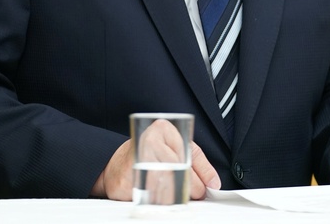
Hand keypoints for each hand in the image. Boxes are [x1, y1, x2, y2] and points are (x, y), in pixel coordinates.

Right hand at [91, 123, 220, 200]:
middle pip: (180, 168)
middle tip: (195, 195)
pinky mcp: (129, 175)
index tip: (208, 187)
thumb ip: (196, 164)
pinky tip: (163, 199)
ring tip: (179, 198)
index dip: (202, 173)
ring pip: (167, 181)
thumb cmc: (148, 157)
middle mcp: (150, 139)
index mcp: (164, 129)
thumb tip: (213, 182)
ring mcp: (138, 156)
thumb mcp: (175, 152)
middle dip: (191, 186)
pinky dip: (161, 200)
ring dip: (177, 194)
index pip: (190, 153)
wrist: (115, 167)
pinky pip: (152, 192)